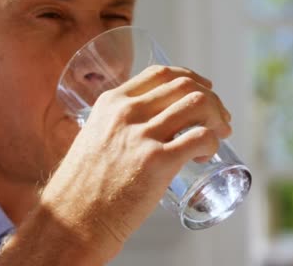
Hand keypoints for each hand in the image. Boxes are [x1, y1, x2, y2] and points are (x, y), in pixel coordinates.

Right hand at [39, 65, 231, 262]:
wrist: (73, 219)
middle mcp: (126, 112)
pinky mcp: (156, 162)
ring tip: (220, 135)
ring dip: (218, 117)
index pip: (160, 74)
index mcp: (111, 103)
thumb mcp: (94, 138)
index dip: (190, 78)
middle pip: (184, 86)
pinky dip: (212, 143)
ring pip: (197, 104)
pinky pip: (201, 137)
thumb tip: (146, 126)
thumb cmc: (83, 187)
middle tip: (220, 119)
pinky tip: (206, 155)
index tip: (203, 90)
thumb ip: (116, 126)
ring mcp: (142, 136)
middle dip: (211, 99)